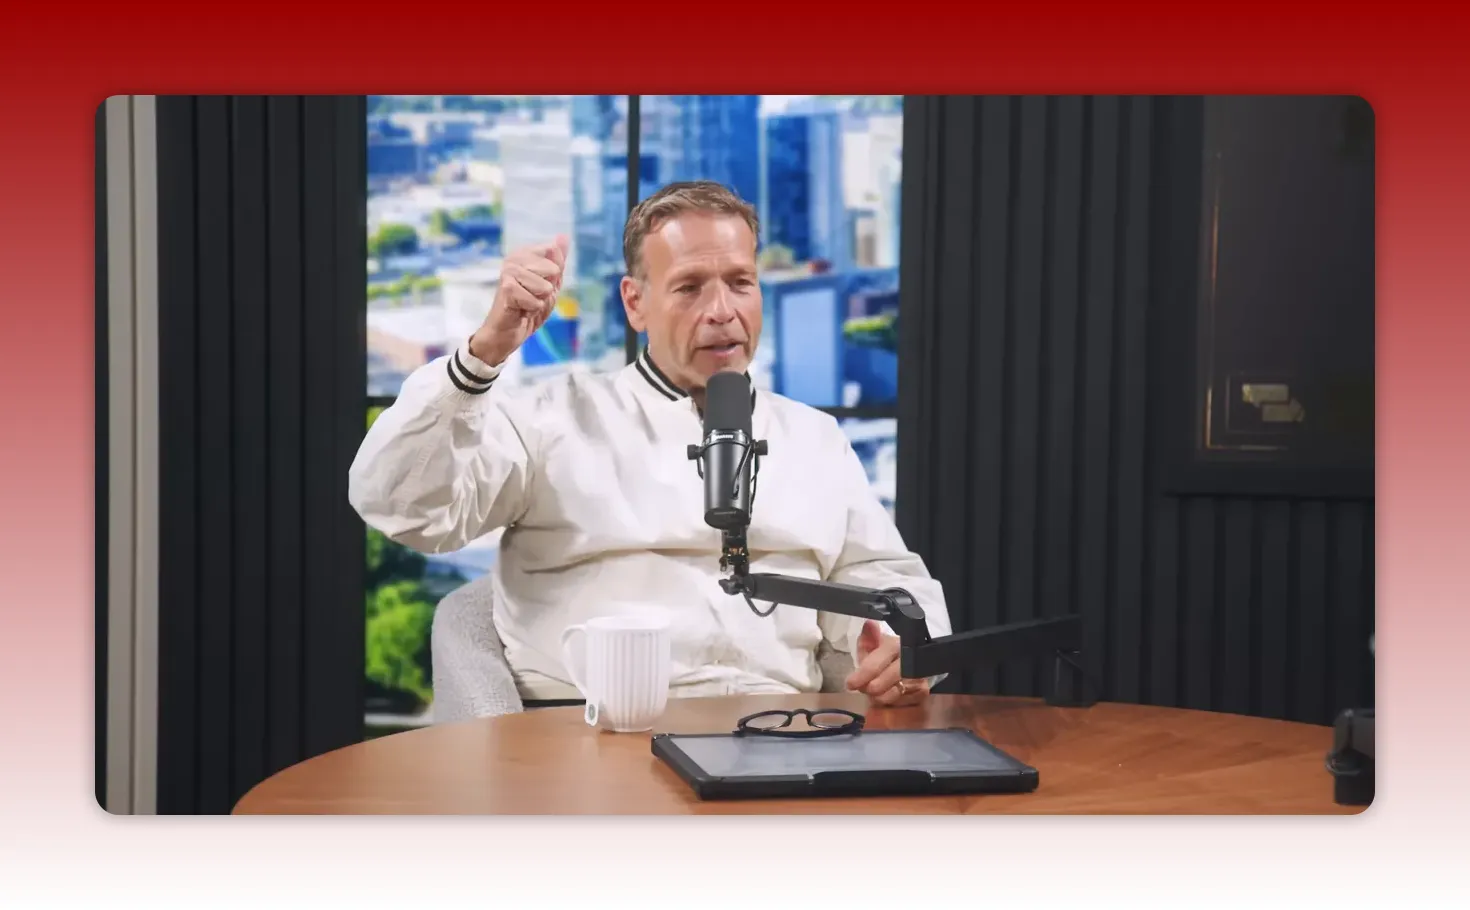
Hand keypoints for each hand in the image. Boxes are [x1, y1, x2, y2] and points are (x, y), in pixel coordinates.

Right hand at [468, 235, 569, 365]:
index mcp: (524, 253)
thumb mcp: (550, 283)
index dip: (554, 275)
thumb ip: (557, 260)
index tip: (539, 284)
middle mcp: (514, 258)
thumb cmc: (527, 307)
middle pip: (553, 269)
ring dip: (539, 301)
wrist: (508, 332)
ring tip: (525, 303)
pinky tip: (519, 310)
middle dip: (548, 289)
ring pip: (545, 287)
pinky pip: (536, 301)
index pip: (554, 252)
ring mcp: (508, 272)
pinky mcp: (507, 288)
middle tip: (531, 296)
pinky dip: (532, 309)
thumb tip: (564, 236)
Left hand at [844, 619, 929, 706]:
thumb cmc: (888, 653)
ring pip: (890, 695)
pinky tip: (888, 693)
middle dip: (868, 688)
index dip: (862, 675)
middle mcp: (910, 660)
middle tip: (863, 687)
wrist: (913, 661)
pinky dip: (891, 701)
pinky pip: (900, 703)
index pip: (876, 663)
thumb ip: (868, 638)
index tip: (850, 683)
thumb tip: (869, 624)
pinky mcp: (923, 691)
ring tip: (875, 690)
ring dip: (878, 696)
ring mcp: (919, 677)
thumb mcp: (875, 644)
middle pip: (882, 683)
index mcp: (896, 645)